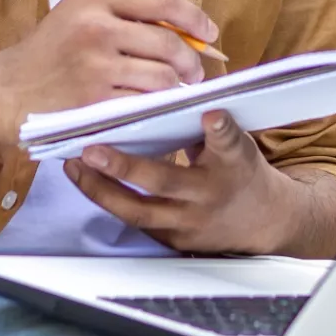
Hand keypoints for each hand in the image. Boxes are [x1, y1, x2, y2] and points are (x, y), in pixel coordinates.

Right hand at [0, 0, 218, 152]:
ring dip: (176, 88)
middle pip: (170, 41)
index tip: (209, 33)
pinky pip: (143, 103)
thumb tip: (184, 29)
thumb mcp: (77, 17)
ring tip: (174, 93)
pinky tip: (154, 110)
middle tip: (195, 74)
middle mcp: (96, 26)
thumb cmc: (44, 56)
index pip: (163, 0)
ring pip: (162, 76)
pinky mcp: (93, 100)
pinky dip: (156, 108)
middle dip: (192, 62)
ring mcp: (95, 64)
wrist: (0, 92)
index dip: (195, 16)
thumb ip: (124, 17)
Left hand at [63, 111, 300, 254]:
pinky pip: (135, 223)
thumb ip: (209, 127)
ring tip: (74, 167)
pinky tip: (86, 183)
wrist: (262, 221)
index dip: (220, 129)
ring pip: (139, 211)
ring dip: (100, 190)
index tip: (211, 114)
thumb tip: (172, 95)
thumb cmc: (240, 171)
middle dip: (126, 167)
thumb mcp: (237, 144)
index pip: (228, 143)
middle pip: (166, 182)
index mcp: (232, 162)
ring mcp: (188, 223)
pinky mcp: (172, 241)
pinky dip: (108, 202)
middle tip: (92, 151)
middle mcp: (208, 194)